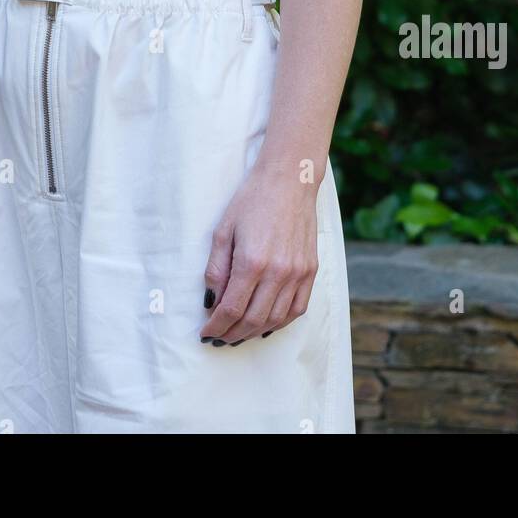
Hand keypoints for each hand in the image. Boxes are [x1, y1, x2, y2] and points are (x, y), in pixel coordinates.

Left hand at [199, 159, 319, 344]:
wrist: (290, 180)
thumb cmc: (252, 199)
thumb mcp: (223, 230)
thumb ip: (216, 269)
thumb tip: (211, 301)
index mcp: (251, 261)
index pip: (231, 308)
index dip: (216, 325)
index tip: (206, 331)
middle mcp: (277, 272)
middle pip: (253, 319)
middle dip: (232, 333)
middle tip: (219, 337)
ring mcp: (298, 273)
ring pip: (275, 319)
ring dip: (254, 331)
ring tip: (239, 333)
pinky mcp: (311, 270)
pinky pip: (298, 309)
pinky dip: (280, 322)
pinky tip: (266, 323)